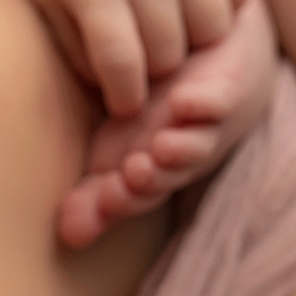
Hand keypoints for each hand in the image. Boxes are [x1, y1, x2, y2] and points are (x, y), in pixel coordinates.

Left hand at [25, 0, 257, 118]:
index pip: (121, 62)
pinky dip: (228, 4)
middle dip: (158, 71)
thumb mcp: (54, 6)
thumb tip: (124, 100)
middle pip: (170, 52)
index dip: (126, 97)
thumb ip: (81, 55)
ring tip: (174, 34)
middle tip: (146, 63)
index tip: (125, 104)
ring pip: (214, 26)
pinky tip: (198, 2)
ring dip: (196, 42)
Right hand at [59, 0, 276, 246]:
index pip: (136, 196)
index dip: (123, 201)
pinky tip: (182, 103)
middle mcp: (183, 156)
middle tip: (131, 178)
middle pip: (170, 176)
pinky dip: (204, 104)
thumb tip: (67, 236)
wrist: (216, 59)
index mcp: (154, 172)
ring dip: (182, 150)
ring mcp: (208, 126)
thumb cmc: (159, 111)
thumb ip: (93, 193)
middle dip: (153, 181)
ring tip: (161, 148)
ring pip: (198, 145)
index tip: (105, 199)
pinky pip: (220, 101)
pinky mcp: (228, 90)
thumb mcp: (116, 153)